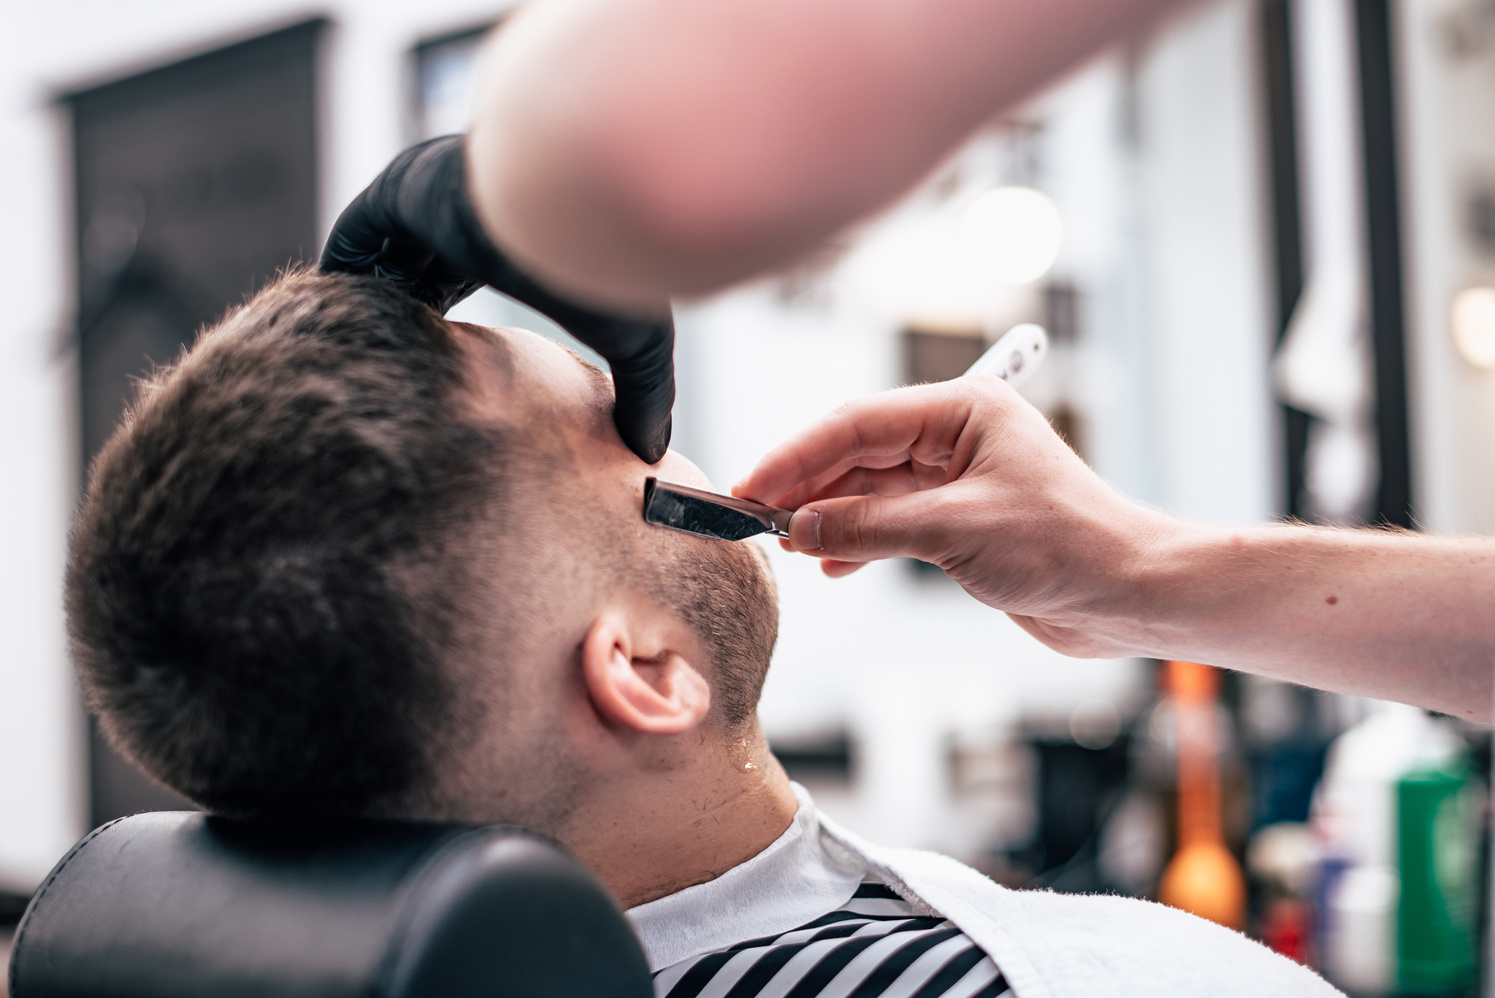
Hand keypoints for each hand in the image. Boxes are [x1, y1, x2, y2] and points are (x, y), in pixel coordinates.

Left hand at [321, 135, 674, 461]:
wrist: (579, 201)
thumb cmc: (611, 266)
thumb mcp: (636, 340)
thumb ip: (644, 395)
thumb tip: (653, 452)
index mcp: (501, 242)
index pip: (454, 280)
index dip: (438, 325)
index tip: (434, 377)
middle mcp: (456, 216)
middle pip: (406, 271)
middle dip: (394, 315)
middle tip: (382, 377)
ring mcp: (423, 201)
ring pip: (375, 258)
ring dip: (363, 303)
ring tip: (350, 364)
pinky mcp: (394, 194)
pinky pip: (351, 240)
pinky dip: (343, 278)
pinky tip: (336, 325)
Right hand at [733, 378, 1179, 655]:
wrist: (1127, 594)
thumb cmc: (1068, 545)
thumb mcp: (956, 531)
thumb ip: (870, 527)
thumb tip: (803, 526)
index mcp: (963, 410)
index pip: (858, 423)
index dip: (798, 455)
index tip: (752, 486)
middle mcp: (956, 437)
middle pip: (857, 452)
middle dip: (807, 485)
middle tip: (756, 517)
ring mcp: (957, 480)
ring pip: (869, 490)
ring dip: (829, 517)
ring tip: (791, 544)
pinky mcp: (960, 522)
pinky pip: (889, 523)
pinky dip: (857, 542)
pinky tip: (832, 566)